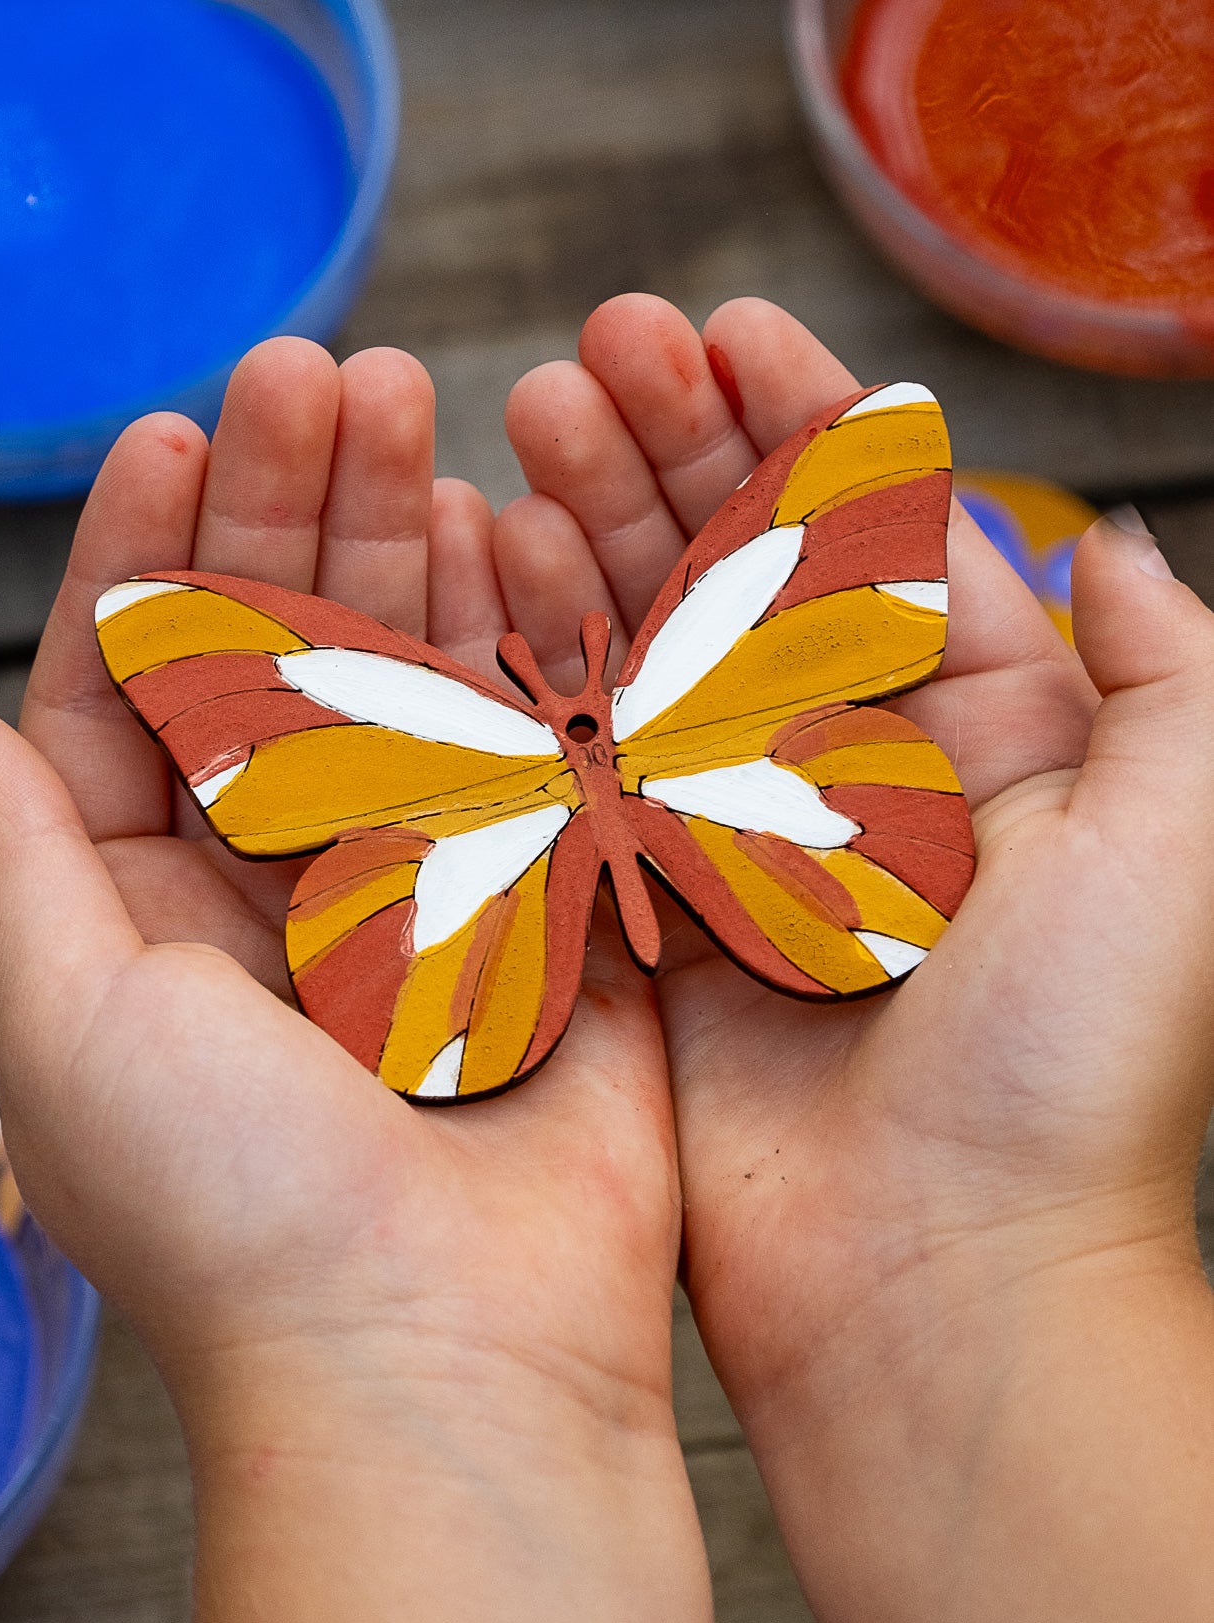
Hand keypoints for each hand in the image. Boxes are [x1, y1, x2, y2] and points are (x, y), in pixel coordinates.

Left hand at [0, 338, 711, 1622]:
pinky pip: (525, 732)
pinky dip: (511, 626)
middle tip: (311, 365)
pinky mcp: (548, 896)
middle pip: (278, 649)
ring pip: (400, 664)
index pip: (136, 690)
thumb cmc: (233, 1210)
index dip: (144, 555)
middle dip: (284, 504)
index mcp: (152, 905)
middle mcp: (283, 877)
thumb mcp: (72, 1021)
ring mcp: (424, 874)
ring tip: (400, 397)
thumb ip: (19, 857)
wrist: (448, 1362)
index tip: (167, 430)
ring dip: (394, 532)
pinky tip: (497, 513)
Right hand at [502, 293, 1213, 1622]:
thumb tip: (1111, 535)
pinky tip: (479, 557)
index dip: (799, 425)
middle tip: (591, 345)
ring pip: (645, 638)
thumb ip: (1174, 676)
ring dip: (589, 520)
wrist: (938, 1295)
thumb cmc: (1071, 1075)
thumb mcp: (1179, 846)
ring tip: (526, 412)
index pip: (873, 540)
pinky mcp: (635, 910)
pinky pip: (570, 753)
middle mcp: (843, 776)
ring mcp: (726, 838)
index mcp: (981, 742)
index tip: (724, 327)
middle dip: (671, 444)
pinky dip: (527, 652)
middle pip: (742, 568)